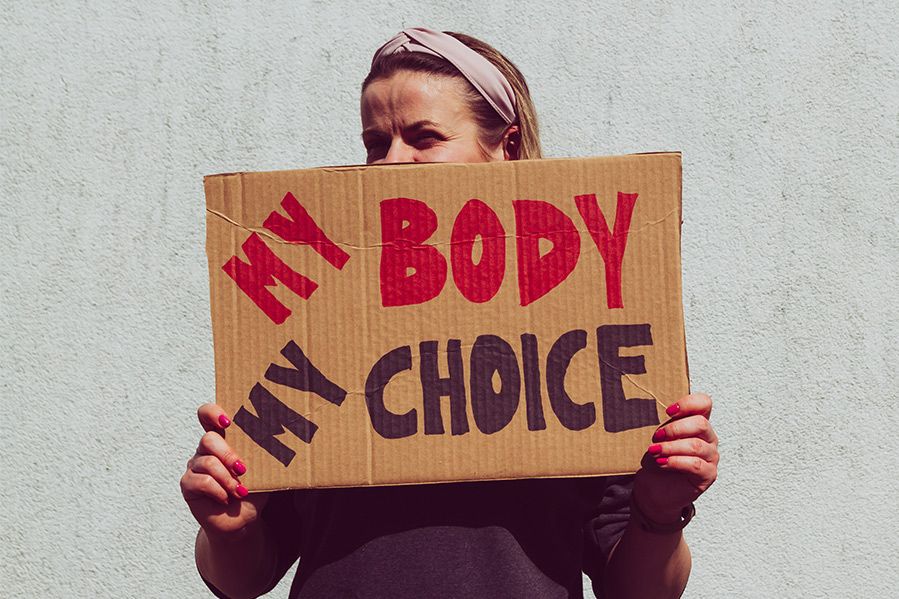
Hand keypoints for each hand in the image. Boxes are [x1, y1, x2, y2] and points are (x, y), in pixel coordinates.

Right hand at [180, 403, 269, 535]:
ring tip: (240, 491)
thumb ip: (266, 454)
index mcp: (223, 439)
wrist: (242, 519)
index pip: (208, 415)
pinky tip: (227, 498)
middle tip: (243, 469)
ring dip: (227, 478)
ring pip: (207, 462)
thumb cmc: (253, 490)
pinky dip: (218, 490)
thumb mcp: (263, 470)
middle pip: (209, 439)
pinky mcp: (188, 484)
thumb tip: (287, 443)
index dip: (213, 412)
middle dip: (228, 454)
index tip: (227, 421)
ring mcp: (195, 466)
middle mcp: (206, 449)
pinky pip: (200, 481)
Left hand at [633, 393, 718, 521]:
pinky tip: (661, 462)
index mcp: (697, 423)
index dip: (689, 403)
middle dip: (675, 429)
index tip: (668, 412)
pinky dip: (675, 462)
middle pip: (701, 424)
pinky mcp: (708, 475)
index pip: (704, 404)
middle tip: (656, 437)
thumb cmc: (657, 459)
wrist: (655, 488)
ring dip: (671, 447)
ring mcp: (711, 457)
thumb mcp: (658, 437)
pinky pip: (695, 464)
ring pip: (696, 446)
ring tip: (654, 451)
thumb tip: (653, 413)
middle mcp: (708, 438)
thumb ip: (663, 424)